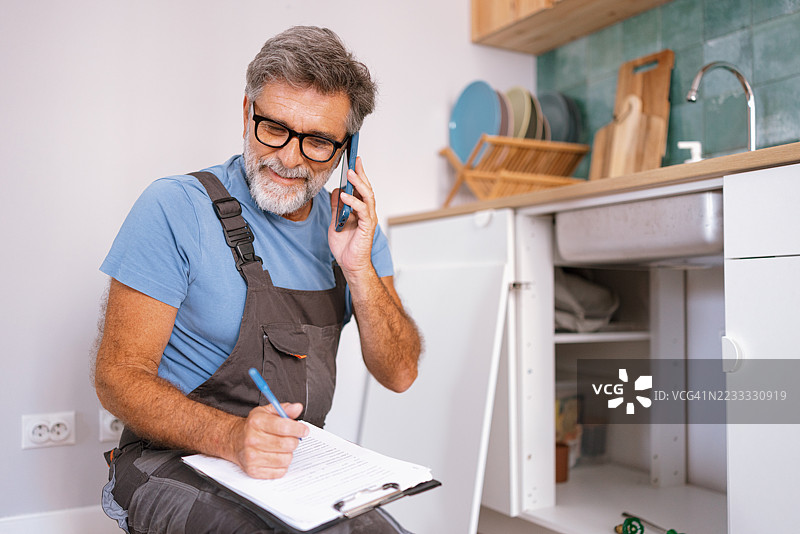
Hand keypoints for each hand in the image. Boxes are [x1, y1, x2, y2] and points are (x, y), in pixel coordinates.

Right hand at [233, 403, 307, 478]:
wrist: (234, 440)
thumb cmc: (253, 426)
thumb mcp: (266, 412)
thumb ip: (284, 409)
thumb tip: (297, 408)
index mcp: (256, 422)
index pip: (284, 427)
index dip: (298, 429)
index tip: (304, 430)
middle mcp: (252, 440)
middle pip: (287, 444)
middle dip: (294, 441)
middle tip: (291, 438)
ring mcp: (252, 457)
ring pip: (285, 459)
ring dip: (288, 453)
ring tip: (281, 448)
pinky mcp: (253, 470)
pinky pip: (279, 472)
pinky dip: (282, 465)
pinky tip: (275, 457)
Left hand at [328, 156, 376, 277]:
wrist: (349, 264)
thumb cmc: (345, 246)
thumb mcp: (335, 221)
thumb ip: (336, 206)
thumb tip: (335, 190)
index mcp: (360, 210)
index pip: (360, 188)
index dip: (358, 174)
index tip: (353, 160)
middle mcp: (367, 212)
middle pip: (366, 188)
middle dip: (360, 174)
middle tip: (354, 161)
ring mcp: (368, 219)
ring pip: (367, 196)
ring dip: (358, 184)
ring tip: (350, 173)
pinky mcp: (367, 227)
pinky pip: (362, 211)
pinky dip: (353, 202)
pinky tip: (344, 195)